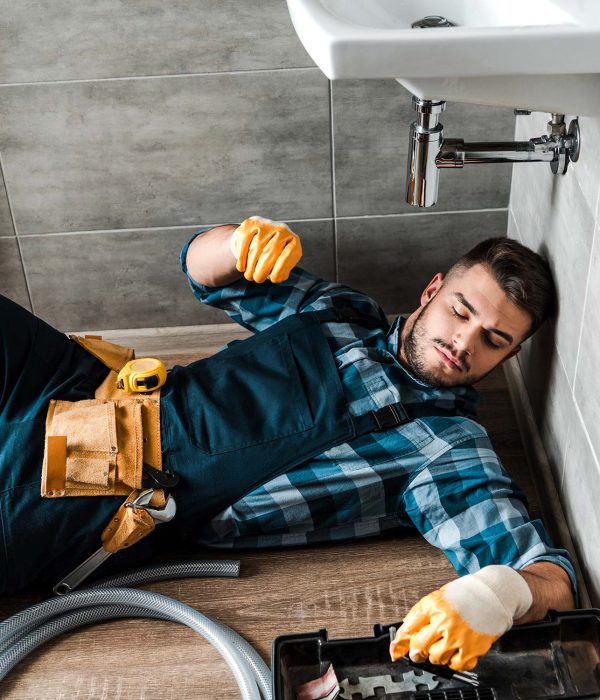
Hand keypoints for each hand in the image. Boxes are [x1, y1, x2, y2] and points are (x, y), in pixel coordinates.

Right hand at [230, 216, 301, 282]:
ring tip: (249, 276)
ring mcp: (265, 224)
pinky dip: (242, 259)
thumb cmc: (273, 257)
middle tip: (258, 279)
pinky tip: (242, 268)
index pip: (287, 255)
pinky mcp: (250, 224)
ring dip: (251, 267)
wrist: (258, 237)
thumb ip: (282, 272)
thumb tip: (277, 277)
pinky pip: (244, 244)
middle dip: (262, 270)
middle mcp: (282, 229)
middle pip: (270, 253)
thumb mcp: (282, 265)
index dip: (279, 269)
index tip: (273, 279)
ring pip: (255, 249)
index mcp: (293, 241)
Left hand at [389, 565, 532, 671]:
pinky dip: (453, 662)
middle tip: (418, 653)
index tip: (396, 648)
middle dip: (416, 652)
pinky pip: (456, 665)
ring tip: (441, 648)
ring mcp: (458, 636)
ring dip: (435, 656)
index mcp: (434, 605)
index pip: (409, 626)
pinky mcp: (472, 648)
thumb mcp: (438, 596)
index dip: (400, 641)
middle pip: (420, 645)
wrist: (491, 595)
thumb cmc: (465, 594)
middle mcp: (444, 621)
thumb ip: (422, 613)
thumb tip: (407, 630)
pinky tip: (455, 653)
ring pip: (436, 657)